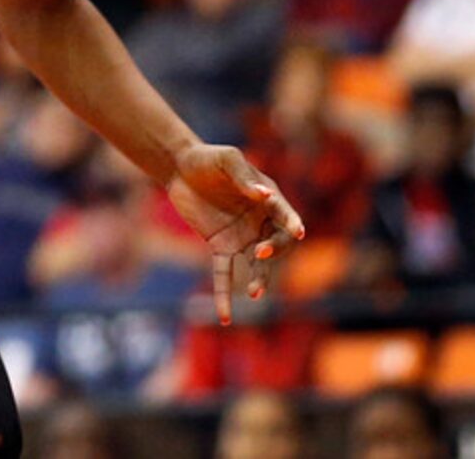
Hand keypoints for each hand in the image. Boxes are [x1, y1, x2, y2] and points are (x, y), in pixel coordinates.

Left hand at [165, 144, 304, 325]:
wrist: (178, 167)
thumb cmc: (207, 158)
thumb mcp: (226, 159)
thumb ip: (243, 176)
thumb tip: (263, 196)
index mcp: (268, 199)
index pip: (285, 216)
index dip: (291, 225)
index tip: (296, 232)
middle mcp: (260, 221)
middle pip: (277, 244)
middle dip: (274, 251)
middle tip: (261, 252)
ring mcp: (242, 236)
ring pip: (257, 264)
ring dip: (259, 279)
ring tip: (253, 292)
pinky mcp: (221, 246)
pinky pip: (225, 273)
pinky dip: (224, 294)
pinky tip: (225, 317)